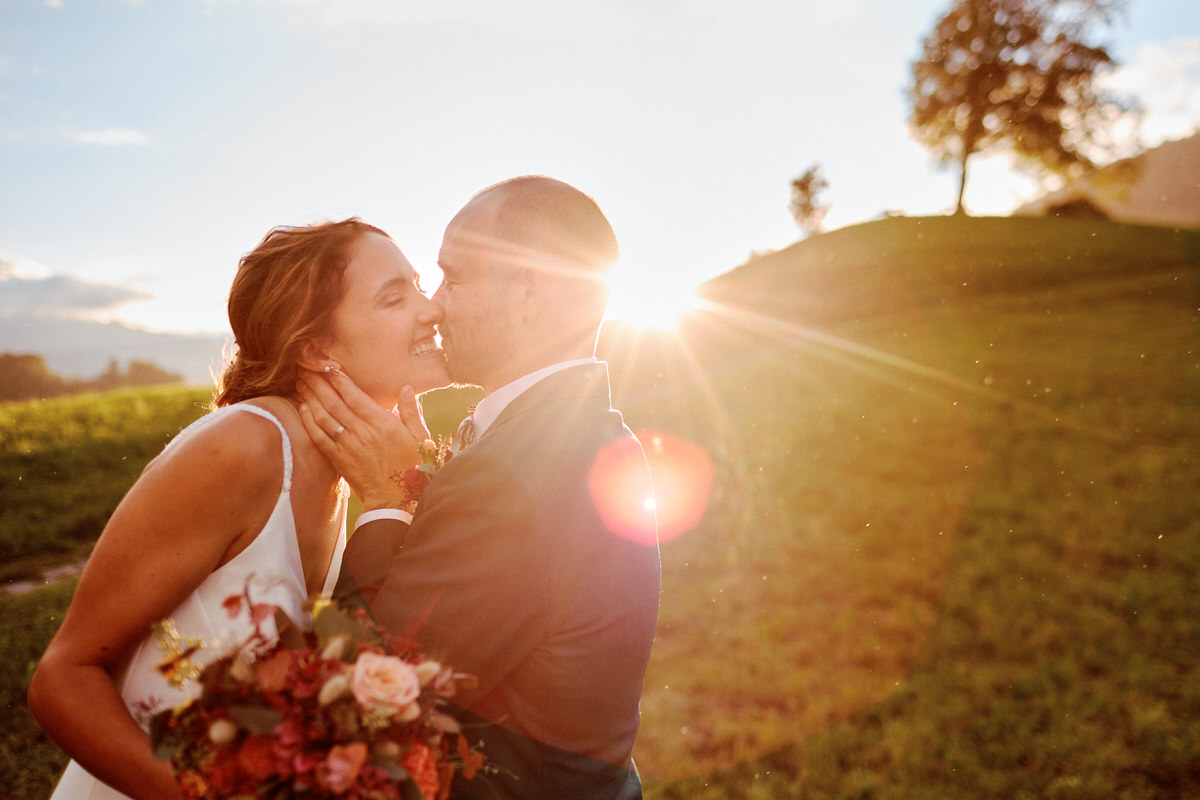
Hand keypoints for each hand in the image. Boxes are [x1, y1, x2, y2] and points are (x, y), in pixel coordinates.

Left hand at [296, 371, 430, 510]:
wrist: (394, 498)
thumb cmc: (411, 466)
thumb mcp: (419, 438)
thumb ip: (411, 412)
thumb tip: (406, 388)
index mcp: (382, 424)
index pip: (355, 396)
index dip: (340, 380)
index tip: (329, 365)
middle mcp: (362, 433)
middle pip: (334, 402)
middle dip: (318, 382)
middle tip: (306, 366)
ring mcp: (348, 446)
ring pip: (323, 416)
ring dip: (310, 397)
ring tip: (301, 381)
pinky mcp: (338, 459)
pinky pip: (319, 437)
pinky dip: (308, 421)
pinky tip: (302, 407)